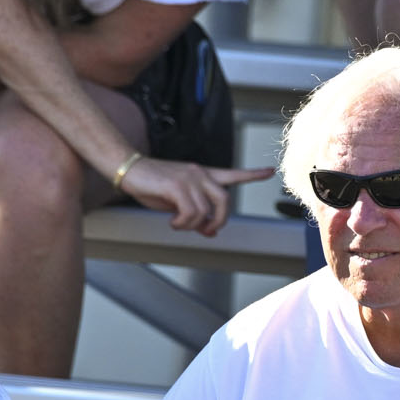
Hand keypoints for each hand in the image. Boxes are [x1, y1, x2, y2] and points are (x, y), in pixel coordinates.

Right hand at [117, 157, 272, 236]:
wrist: (129, 168)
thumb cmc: (152, 184)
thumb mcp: (177, 201)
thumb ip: (196, 213)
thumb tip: (210, 231)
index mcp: (202, 174)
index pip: (232, 174)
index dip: (252, 174)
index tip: (270, 171)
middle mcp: (200, 174)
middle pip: (225, 200)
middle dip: (219, 220)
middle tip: (207, 231)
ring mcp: (189, 178)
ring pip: (205, 211)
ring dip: (193, 225)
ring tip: (177, 224)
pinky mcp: (177, 185)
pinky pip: (190, 212)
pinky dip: (183, 223)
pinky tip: (172, 221)